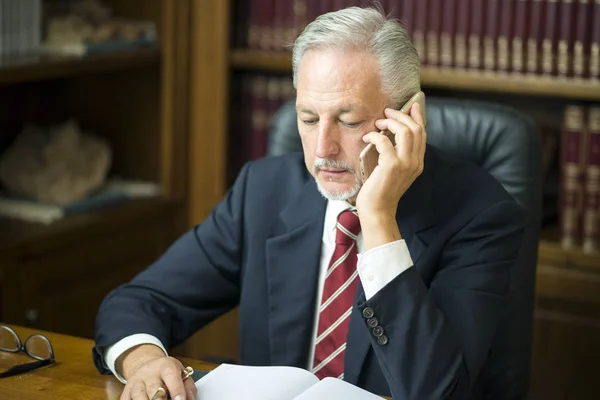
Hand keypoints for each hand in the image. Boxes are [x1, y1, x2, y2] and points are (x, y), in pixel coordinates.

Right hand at [118, 345, 196, 399]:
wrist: (147, 364)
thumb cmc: (168, 372)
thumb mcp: (181, 373)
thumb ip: (188, 387)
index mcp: (166, 366)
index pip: (171, 376)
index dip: (176, 390)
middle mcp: (150, 372)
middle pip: (154, 388)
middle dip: (160, 399)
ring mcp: (137, 381)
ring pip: (138, 394)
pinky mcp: (127, 390)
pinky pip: (126, 398)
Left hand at [356, 103, 425, 249]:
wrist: (377, 211)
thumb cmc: (380, 190)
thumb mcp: (393, 171)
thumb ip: (397, 155)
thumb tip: (390, 133)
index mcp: (417, 163)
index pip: (422, 134)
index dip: (418, 117)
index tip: (411, 106)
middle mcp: (415, 162)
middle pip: (415, 129)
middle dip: (401, 116)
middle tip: (386, 113)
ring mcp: (405, 164)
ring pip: (405, 131)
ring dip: (390, 123)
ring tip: (377, 123)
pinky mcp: (391, 166)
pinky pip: (384, 141)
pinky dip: (374, 135)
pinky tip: (367, 137)